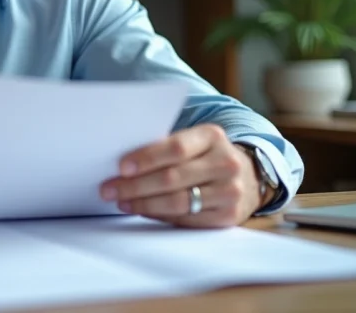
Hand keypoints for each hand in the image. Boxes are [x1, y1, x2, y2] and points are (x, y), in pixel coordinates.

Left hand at [99, 124, 263, 227]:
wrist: (246, 176)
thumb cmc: (204, 155)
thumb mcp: (193, 141)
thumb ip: (166, 146)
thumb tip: (122, 163)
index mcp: (212, 136)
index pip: (176, 148)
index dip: (147, 158)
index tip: (121, 167)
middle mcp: (226, 162)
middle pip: (172, 178)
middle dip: (135, 185)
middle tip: (109, 189)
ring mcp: (230, 191)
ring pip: (178, 202)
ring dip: (143, 203)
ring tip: (121, 201)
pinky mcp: (229, 215)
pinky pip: (187, 219)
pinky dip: (160, 215)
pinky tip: (142, 210)